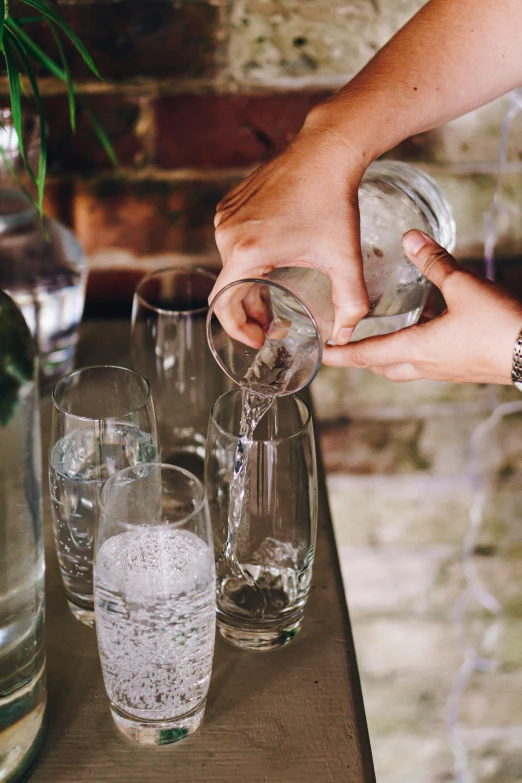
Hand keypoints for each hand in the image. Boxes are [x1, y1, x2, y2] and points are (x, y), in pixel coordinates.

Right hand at [211, 122, 369, 345]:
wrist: (326, 150)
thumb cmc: (334, 202)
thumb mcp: (345, 259)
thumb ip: (350, 303)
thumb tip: (347, 337)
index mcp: (246, 252)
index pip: (224, 306)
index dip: (239, 330)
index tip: (259, 340)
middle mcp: (227, 234)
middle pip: (229, 288)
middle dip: (251, 313)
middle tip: (274, 326)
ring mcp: (225, 217)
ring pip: (231, 268)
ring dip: (250, 289)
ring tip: (275, 301)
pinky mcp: (231, 206)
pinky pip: (234, 245)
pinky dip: (249, 264)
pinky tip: (274, 268)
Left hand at [323, 230, 521, 384]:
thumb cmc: (500, 325)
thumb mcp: (464, 287)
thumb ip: (435, 263)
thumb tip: (411, 238)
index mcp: (418, 349)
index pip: (367, 355)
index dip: (341, 355)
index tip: (321, 355)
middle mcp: (427, 366)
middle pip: (384, 367)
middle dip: (363, 358)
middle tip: (347, 345)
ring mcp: (447, 370)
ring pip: (407, 366)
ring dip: (391, 353)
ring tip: (385, 330)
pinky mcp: (465, 368)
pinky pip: (431, 361)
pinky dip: (418, 347)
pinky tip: (432, 324)